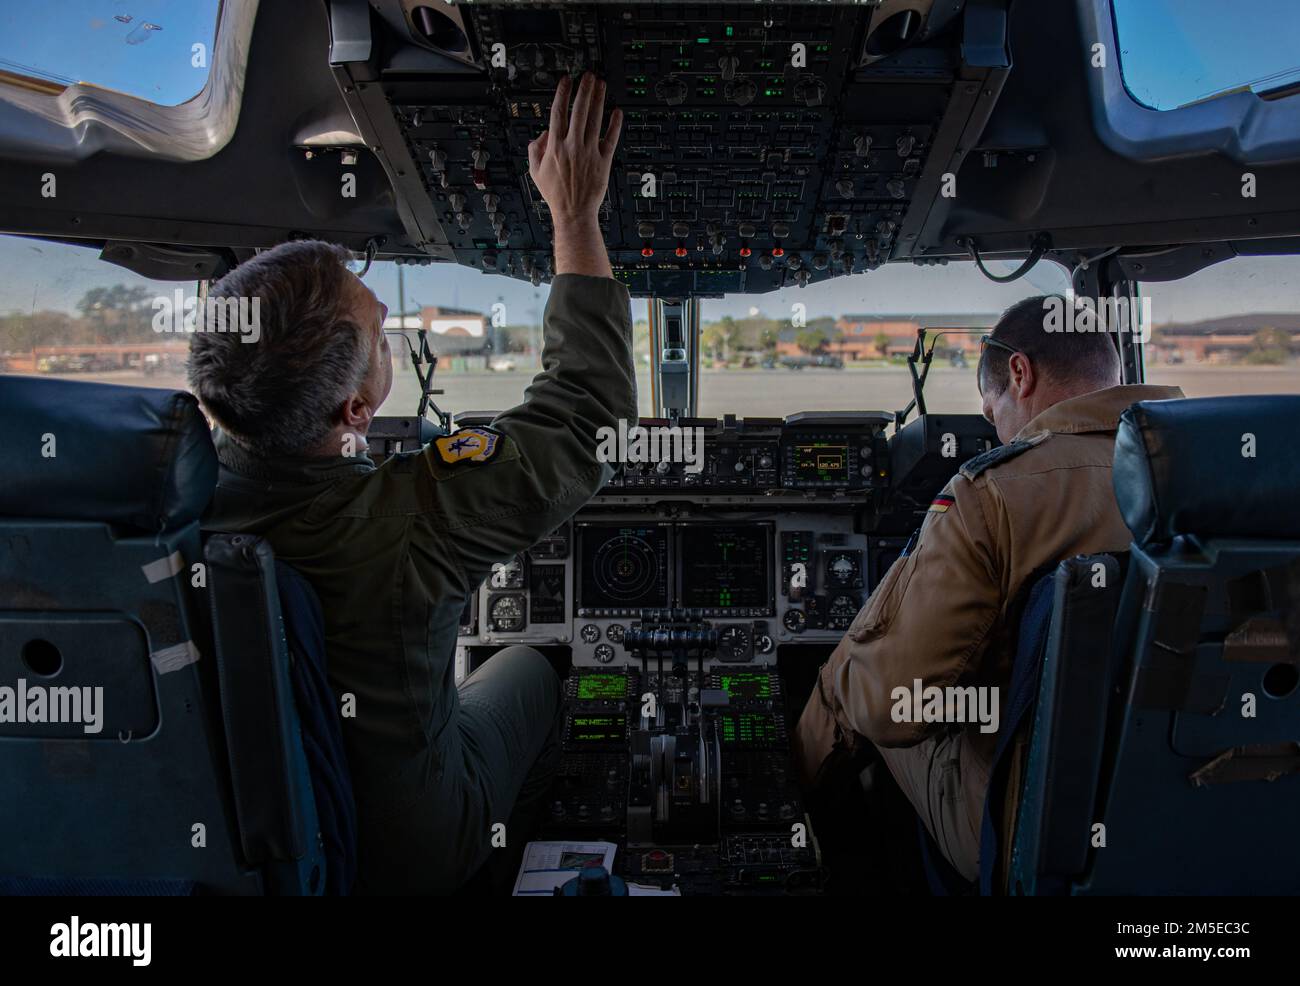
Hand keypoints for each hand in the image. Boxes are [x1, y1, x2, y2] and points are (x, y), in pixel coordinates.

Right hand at [528, 73, 622, 226]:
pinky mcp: (603, 161)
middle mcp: (573, 146)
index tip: (566, 80)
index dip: (562, 93)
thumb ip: (535, 149)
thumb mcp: (535, 171)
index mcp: (555, 146)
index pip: (558, 112)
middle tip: (588, 75)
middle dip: (584, 90)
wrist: (573, 212)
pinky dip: (615, 125)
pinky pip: (611, 139)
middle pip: (579, 111)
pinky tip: (617, 112)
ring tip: (601, 85)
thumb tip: (542, 133)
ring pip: (596, 120)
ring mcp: (590, 152)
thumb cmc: (555, 195)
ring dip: (599, 100)